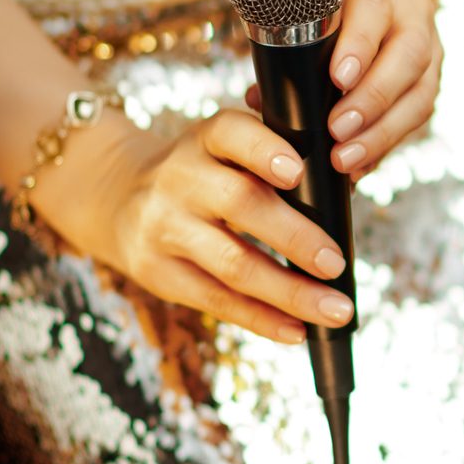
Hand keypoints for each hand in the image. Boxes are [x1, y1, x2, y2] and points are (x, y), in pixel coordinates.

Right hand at [31, 110, 353, 343]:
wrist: (117, 197)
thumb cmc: (203, 174)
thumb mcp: (224, 151)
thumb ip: (277, 162)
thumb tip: (346, 192)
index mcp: (204, 139)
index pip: (232, 134)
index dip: (265, 150)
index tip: (299, 172)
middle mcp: (179, 177)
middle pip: (240, 204)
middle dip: (295, 237)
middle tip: (336, 262)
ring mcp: (163, 226)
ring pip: (232, 263)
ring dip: (290, 292)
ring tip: (335, 310)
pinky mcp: (155, 271)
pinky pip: (216, 300)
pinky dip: (262, 319)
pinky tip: (297, 330)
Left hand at [247, 0, 442, 176]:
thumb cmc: (333, 6)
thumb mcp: (312, 8)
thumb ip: (290, 47)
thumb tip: (259, 101)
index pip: (375, 8)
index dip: (360, 45)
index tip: (337, 78)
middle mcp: (410, 13)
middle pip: (408, 54)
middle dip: (372, 97)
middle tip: (337, 130)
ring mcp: (430, 47)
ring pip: (421, 91)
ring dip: (382, 130)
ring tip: (346, 158)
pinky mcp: (432, 79)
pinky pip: (419, 115)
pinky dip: (387, 143)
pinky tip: (362, 164)